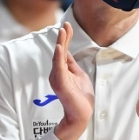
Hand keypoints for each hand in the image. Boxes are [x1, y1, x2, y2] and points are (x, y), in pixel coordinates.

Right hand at [50, 22, 94, 139]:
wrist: (80, 115)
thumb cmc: (80, 98)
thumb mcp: (79, 76)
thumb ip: (72, 65)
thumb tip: (68, 53)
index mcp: (63, 71)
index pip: (63, 51)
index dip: (65, 38)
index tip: (67, 25)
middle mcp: (57, 73)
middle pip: (60, 51)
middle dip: (63, 37)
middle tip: (65, 24)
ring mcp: (58, 78)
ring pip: (58, 57)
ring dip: (60, 43)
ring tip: (62, 31)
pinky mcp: (61, 84)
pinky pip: (59, 68)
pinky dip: (58, 57)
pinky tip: (59, 47)